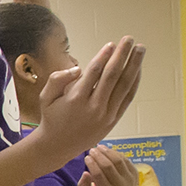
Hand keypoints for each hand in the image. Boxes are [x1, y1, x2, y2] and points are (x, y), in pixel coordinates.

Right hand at [35, 38, 143, 156]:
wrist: (58, 146)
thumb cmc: (52, 117)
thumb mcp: (45, 97)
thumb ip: (57, 79)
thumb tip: (78, 69)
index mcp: (75, 99)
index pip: (94, 72)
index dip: (104, 56)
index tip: (111, 44)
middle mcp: (93, 107)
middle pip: (112, 76)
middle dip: (122, 55)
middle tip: (129, 39)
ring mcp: (106, 114)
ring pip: (123, 86)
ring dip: (134, 65)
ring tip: (140, 49)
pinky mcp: (113, 120)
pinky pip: (127, 98)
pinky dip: (134, 82)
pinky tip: (138, 69)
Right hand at [78, 145, 136, 185]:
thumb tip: (86, 173)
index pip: (99, 175)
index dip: (92, 164)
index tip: (86, 157)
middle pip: (109, 166)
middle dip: (99, 156)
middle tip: (91, 150)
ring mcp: (130, 181)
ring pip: (119, 161)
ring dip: (108, 152)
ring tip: (99, 147)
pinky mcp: (135, 175)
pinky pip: (126, 160)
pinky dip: (116, 154)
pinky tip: (108, 151)